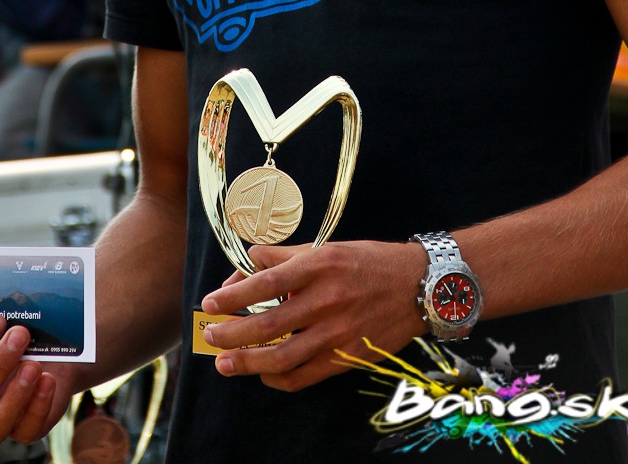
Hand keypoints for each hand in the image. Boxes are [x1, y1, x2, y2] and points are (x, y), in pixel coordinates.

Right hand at [0, 315, 75, 445]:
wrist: (55, 355)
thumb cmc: (21, 335)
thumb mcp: (10, 323)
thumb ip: (2, 316)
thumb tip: (9, 294)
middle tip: (20, 334)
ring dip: (14, 394)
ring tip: (34, 364)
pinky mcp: (24, 430)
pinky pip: (25, 432)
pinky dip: (38, 406)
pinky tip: (48, 380)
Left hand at [201, 240, 425, 391]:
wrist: (418, 286)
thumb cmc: (367, 262)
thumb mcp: (325, 248)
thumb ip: (282, 257)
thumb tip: (244, 266)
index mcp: (319, 265)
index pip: (264, 284)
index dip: (232, 296)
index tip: (210, 303)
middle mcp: (327, 300)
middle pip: (267, 325)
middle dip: (232, 334)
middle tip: (211, 337)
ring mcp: (338, 333)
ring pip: (282, 357)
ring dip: (247, 363)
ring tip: (225, 363)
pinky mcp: (347, 358)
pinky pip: (305, 376)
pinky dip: (278, 379)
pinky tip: (263, 374)